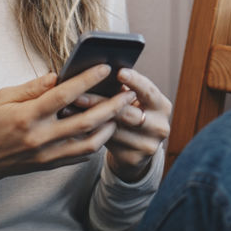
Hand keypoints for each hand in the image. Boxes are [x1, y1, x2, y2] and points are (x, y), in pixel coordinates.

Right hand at [0, 64, 136, 188]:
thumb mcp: (3, 97)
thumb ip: (32, 87)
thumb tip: (57, 75)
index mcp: (27, 117)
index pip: (63, 96)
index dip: (86, 81)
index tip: (104, 68)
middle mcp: (40, 138)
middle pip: (85, 122)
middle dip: (111, 107)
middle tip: (128, 94)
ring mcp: (47, 154)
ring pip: (88, 143)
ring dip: (109, 127)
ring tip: (122, 111)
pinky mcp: (50, 165)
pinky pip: (80, 156)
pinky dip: (95, 142)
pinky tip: (104, 129)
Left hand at [76, 68, 171, 183]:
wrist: (138, 147)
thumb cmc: (132, 113)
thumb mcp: (135, 101)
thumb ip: (124, 89)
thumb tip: (99, 74)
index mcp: (162, 106)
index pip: (149, 91)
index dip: (135, 81)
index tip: (119, 72)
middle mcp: (160, 127)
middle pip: (127, 113)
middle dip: (101, 102)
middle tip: (78, 94)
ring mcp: (148, 146)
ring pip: (113, 129)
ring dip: (89, 119)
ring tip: (67, 109)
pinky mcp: (133, 159)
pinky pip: (107, 144)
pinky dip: (89, 133)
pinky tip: (73, 126)